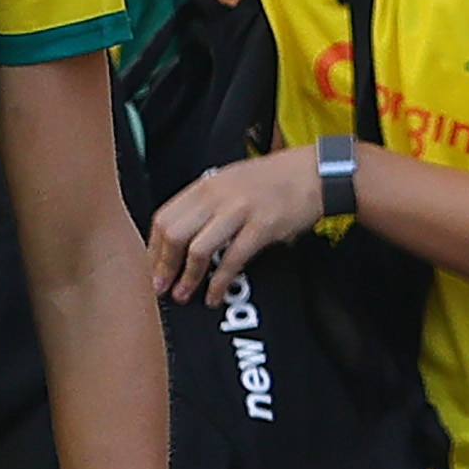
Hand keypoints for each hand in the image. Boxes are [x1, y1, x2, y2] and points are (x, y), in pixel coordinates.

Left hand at [148, 145, 326, 306]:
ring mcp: (239, 211)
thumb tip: (186, 231)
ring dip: (186, 278)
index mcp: (206, 185)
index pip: (164, 217)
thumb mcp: (233, 181)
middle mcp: (217, 196)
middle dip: (163, 266)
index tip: (152, 267)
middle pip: (174, 234)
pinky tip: (214, 295)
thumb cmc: (278, 179)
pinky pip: (231, 260)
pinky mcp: (261, 227)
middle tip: (160, 287)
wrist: (317, 172)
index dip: (154, 247)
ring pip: (197, 248)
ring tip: (183, 295)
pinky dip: (219, 283)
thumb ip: (208, 202)